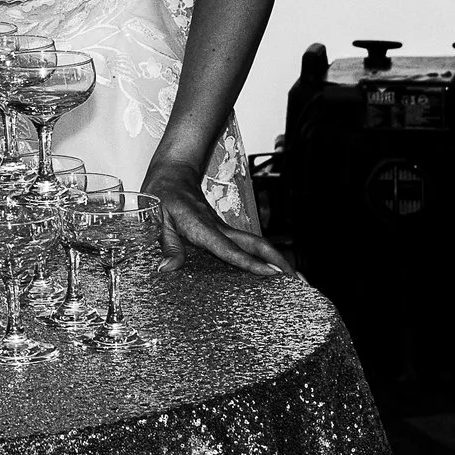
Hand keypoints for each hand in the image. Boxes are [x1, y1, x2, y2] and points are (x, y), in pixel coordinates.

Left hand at [141, 160, 290, 274]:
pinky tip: (266, 268)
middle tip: (296, 279)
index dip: (251, 263)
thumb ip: (166, 245)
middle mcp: (219, 229)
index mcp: (203, 228)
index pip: (230, 250)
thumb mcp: (157, 220)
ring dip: (274, 258)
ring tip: (291, 279)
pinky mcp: (223, 230)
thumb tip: (167, 269)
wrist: (173, 174)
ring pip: (255, 243)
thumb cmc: (163, 196)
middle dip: (278, 260)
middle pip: (256, 244)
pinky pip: (246, 244)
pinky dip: (261, 256)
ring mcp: (223, 229)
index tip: (272, 273)